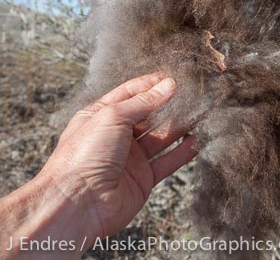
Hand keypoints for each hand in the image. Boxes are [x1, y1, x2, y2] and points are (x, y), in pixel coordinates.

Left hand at [38, 72, 196, 240]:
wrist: (78, 203)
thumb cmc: (84, 155)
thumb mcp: (112, 116)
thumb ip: (143, 102)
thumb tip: (168, 85)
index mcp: (101, 116)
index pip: (130, 94)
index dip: (151, 85)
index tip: (173, 76)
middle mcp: (116, 136)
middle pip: (148, 115)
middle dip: (169, 103)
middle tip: (193, 92)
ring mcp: (130, 158)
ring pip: (161, 137)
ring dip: (181, 125)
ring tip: (202, 111)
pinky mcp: (143, 179)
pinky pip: (167, 162)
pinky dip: (183, 152)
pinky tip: (197, 140)